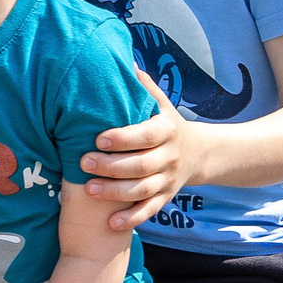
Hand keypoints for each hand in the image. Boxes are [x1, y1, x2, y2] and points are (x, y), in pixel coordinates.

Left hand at [82, 71, 194, 231]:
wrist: (199, 153)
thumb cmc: (166, 124)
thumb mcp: (160, 103)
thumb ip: (142, 86)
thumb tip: (122, 58)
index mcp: (167, 129)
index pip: (145, 135)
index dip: (122, 138)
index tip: (98, 138)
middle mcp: (170, 156)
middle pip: (142, 165)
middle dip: (112, 166)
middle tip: (83, 164)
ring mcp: (169, 180)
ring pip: (143, 190)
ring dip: (116, 193)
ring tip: (89, 191)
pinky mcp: (166, 198)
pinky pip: (149, 210)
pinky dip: (132, 218)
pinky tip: (111, 224)